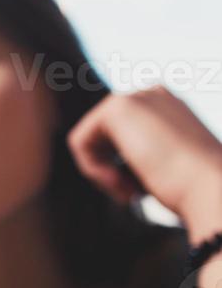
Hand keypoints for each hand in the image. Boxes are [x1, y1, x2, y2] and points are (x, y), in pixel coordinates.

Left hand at [69, 86, 221, 239]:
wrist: (210, 188)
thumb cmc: (193, 187)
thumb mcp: (162, 164)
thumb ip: (138, 153)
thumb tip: (108, 164)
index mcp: (166, 106)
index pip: (119, 138)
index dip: (122, 170)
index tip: (140, 190)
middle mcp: (152, 94)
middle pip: (101, 138)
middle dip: (111, 171)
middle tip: (132, 193)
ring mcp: (137, 95)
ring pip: (89, 141)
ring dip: (103, 174)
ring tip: (129, 191)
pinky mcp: (117, 106)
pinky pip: (79, 142)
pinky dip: (93, 169)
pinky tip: (118, 181)